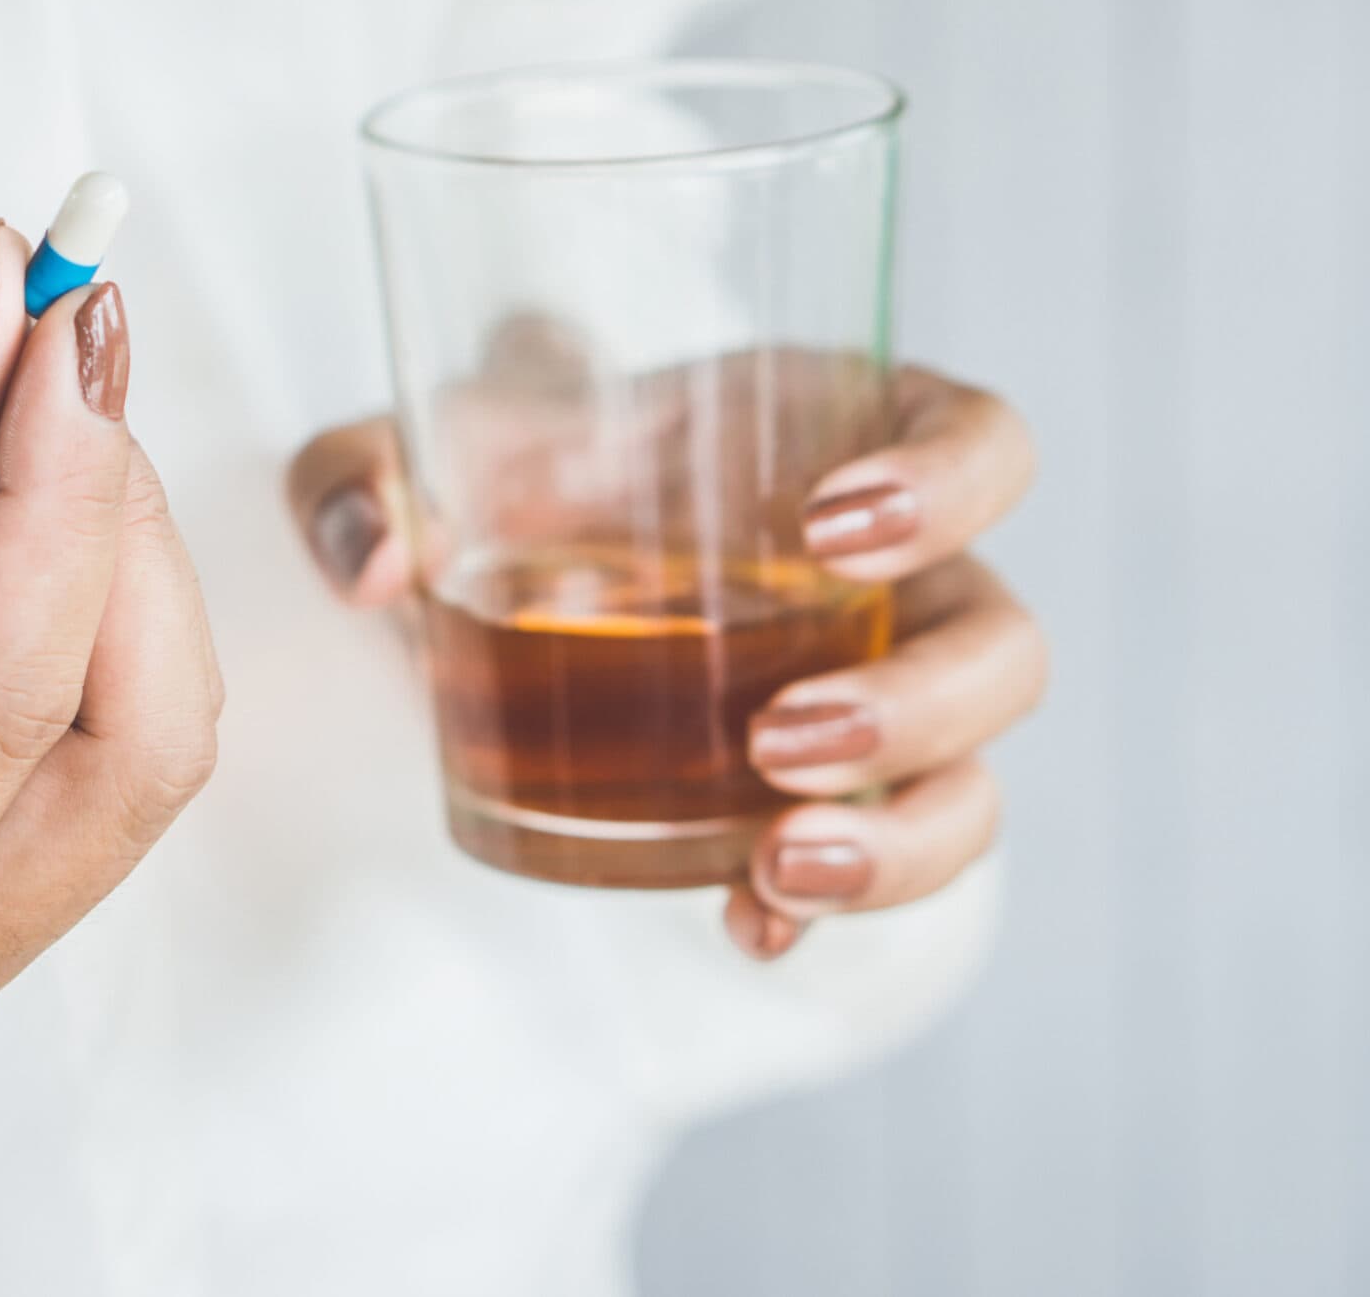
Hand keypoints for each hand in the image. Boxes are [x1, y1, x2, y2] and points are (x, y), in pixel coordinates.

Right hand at [0, 223, 220, 1086]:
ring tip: (45, 395)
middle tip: (70, 347)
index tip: (65, 319)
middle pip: (128, 751)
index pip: (7, 700)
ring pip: (135, 743)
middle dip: (119, 533)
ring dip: (118, 554)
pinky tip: (42, 481)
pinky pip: (91, 736)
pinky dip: (86, 592)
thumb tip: (9, 305)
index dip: (65, 489)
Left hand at [285, 360, 1039, 960]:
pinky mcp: (830, 798)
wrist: (514, 565)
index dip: (948, 483)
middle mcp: (900, 578)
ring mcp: (880, 697)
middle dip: (919, 707)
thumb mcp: (432, 452)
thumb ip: (367, 473)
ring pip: (973, 778)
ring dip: (901, 837)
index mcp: (846, 442)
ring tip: (779, 863)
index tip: (831, 528)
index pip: (982, 441)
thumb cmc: (523, 473)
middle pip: (1002, 645)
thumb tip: (371, 564)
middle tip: (776, 739)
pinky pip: (879, 861)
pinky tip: (748, 927)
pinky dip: (824, 908)